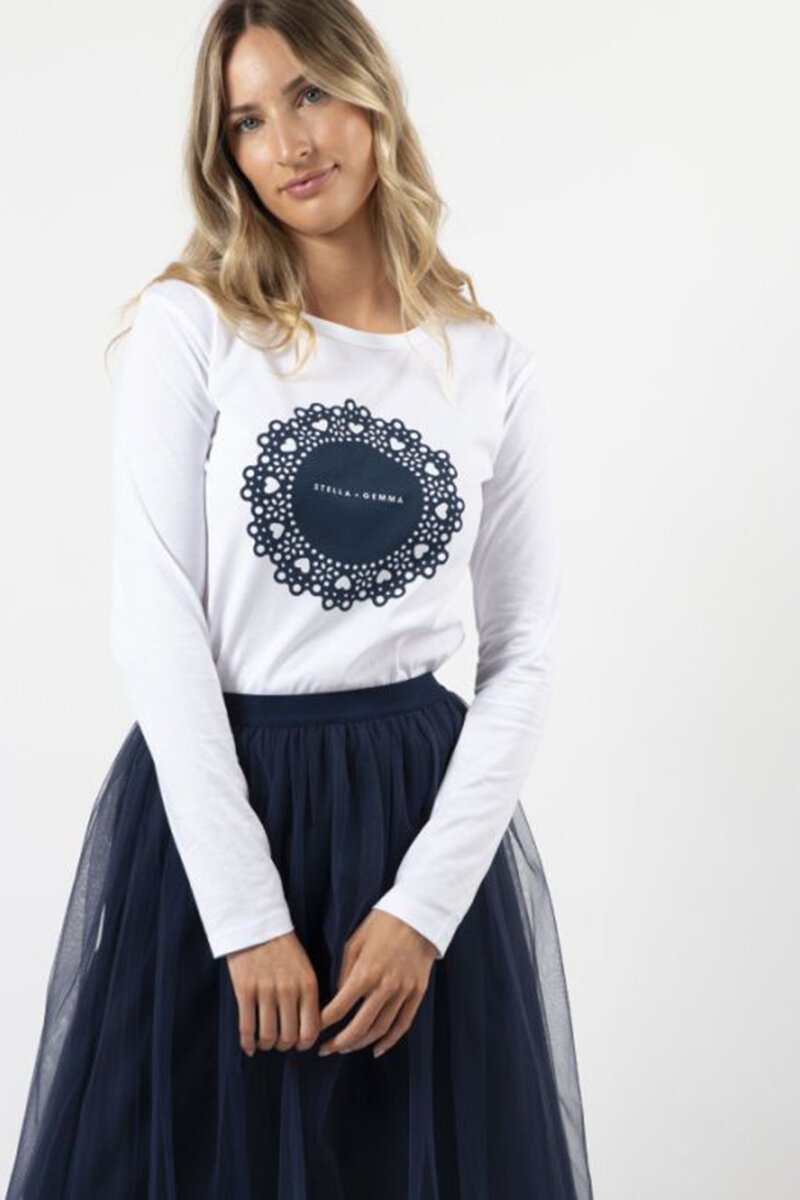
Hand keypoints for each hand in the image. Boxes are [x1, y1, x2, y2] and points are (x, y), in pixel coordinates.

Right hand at [226, 930, 320, 1056]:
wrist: (257, 925)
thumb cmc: (283, 949)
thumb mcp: (305, 968)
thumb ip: (308, 996)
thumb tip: (309, 1029)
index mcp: (308, 985)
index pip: (311, 1029)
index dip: (304, 1044)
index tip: (298, 1045)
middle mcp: (289, 990)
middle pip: (288, 1037)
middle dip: (284, 1046)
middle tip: (279, 1043)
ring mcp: (266, 990)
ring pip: (268, 1035)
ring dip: (266, 1044)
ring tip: (264, 1042)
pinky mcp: (245, 989)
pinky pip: (247, 1026)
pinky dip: (247, 1042)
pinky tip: (249, 1046)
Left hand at [317, 909, 437, 1058]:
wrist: (417, 916)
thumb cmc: (382, 925)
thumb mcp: (355, 943)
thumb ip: (345, 973)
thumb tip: (339, 999)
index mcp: (365, 972)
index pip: (339, 1008)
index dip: (323, 1023)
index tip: (314, 1029)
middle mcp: (385, 986)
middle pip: (359, 1027)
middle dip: (339, 1042)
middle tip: (326, 1049)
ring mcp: (403, 992)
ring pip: (380, 1029)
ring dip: (361, 1043)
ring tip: (346, 1048)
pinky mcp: (417, 993)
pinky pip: (403, 1025)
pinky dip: (389, 1041)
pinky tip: (376, 1049)